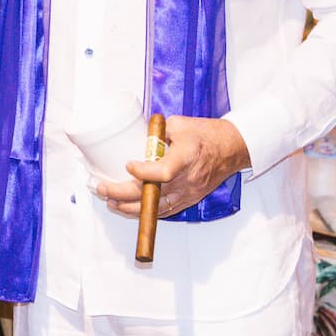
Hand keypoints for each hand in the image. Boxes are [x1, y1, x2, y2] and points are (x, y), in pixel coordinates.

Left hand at [98, 115, 250, 217]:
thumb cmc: (207, 134)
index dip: (143, 173)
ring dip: (130, 207)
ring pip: (157, 208)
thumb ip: (156, 132)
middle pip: (154, 194)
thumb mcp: (180, 124)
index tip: (128, 165)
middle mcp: (188, 179)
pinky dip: (145, 212)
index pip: (164, 172)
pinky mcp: (189, 199)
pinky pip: (165, 211)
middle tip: (102, 188)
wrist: (232, 148)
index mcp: (187, 157)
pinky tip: (128, 209)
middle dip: (123, 194)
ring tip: (109, 201)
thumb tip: (134, 140)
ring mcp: (189, 192)